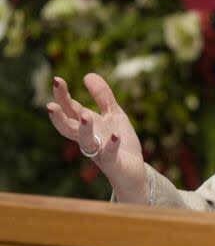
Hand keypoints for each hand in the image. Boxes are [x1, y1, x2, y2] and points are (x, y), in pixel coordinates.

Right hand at [47, 73, 148, 203]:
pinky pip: (109, 155)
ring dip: (84, 130)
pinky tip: (114, 136)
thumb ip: (103, 97)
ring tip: (85, 116)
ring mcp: (99, 151)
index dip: (62, 96)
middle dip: (59, 116)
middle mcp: (88, 139)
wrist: (133, 171)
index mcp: (86, 126)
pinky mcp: (113, 162)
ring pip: (85, 142)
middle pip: (68, 127)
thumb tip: (88, 74)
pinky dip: (110, 145)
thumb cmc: (119, 142)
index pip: (70, 109)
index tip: (56, 80)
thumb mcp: (114, 114)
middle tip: (50, 105)